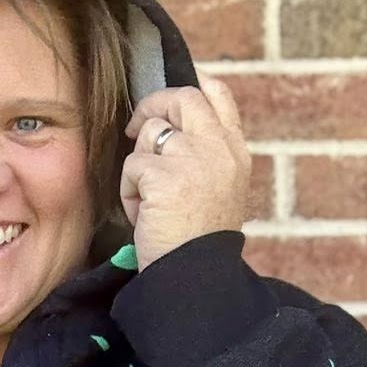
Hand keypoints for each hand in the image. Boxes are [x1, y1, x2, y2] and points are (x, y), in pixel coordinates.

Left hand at [119, 77, 250, 272]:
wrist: (198, 280)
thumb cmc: (200, 245)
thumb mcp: (218, 193)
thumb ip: (207, 157)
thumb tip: (174, 126)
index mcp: (236, 153)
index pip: (220, 97)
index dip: (197, 86)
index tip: (181, 90)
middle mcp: (219, 149)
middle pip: (182, 99)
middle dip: (153, 108)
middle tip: (137, 130)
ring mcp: (194, 158)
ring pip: (151, 134)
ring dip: (140, 167)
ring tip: (151, 203)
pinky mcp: (165, 175)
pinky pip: (133, 166)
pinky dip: (130, 193)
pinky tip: (145, 218)